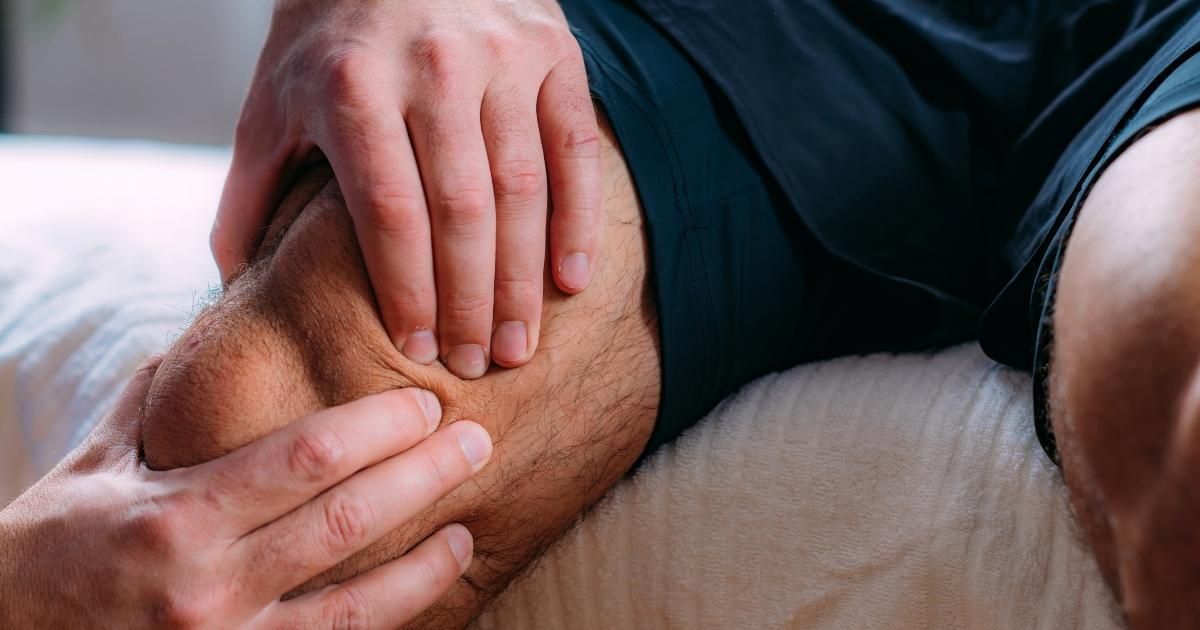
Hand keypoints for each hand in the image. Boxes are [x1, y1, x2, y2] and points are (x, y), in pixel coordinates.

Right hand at [0, 360, 492, 627]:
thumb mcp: (94, 463)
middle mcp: (209, 584)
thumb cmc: (50, 548)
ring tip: (466, 530)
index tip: (425, 405)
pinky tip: (417, 595)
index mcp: (178, 515)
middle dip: (423, 477)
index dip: (380, 428)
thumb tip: (205, 330)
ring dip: (423, 566)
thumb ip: (155, 397)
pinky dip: (382, 621)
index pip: (306, 457)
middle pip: (346, 520)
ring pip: (354, 605)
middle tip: (476, 443)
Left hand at [212, 0, 602, 377]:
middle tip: (477, 365)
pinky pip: (574, 148)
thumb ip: (250, 189)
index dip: (409, 291)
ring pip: (521, 188)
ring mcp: (500, 58)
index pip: (390, 213)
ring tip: (518, 343)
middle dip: (470, 302)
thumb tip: (233, 281)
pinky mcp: (552, 52)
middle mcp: (432, 67)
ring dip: (523, 278)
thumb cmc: (330, 34)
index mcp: (354, 85)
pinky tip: (572, 280)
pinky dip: (578, 218)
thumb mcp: (272, 99)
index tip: (418, 351)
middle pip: (461, 211)